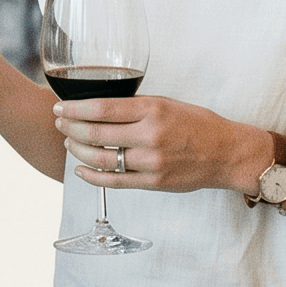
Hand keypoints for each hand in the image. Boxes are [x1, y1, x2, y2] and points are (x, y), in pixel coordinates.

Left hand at [57, 95, 270, 194]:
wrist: (226, 154)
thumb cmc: (198, 125)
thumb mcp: (168, 103)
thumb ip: (137, 106)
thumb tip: (101, 107)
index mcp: (153, 110)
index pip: (102, 108)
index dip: (75, 109)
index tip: (60, 107)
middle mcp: (150, 135)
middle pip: (96, 133)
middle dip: (70, 128)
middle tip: (59, 123)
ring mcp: (151, 162)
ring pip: (102, 158)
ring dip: (79, 150)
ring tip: (69, 143)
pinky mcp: (153, 183)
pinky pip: (114, 182)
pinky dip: (93, 176)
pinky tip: (81, 169)